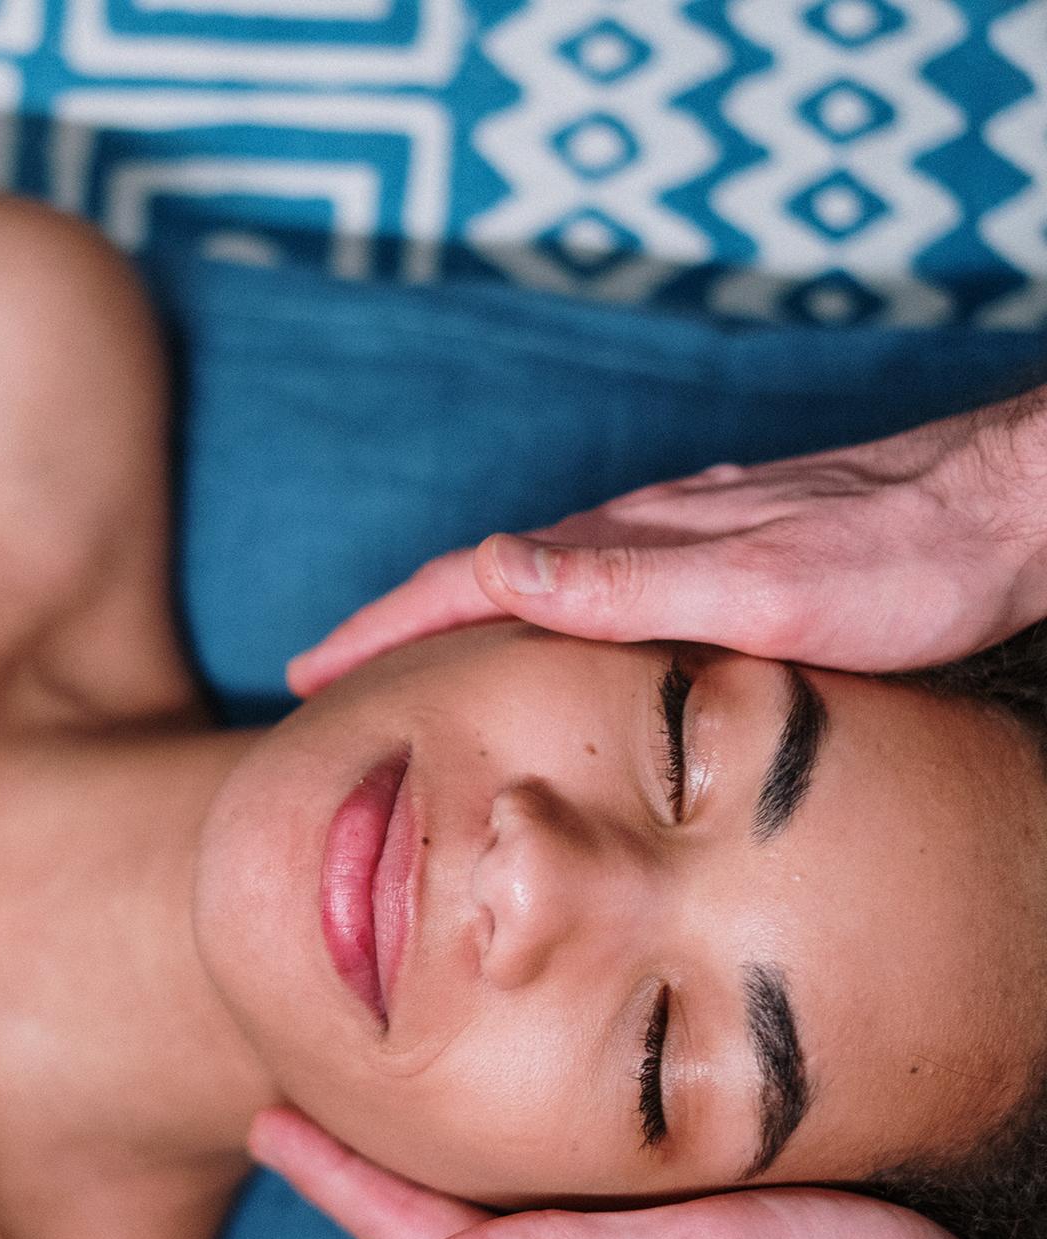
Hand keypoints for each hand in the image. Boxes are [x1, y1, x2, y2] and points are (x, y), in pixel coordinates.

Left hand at [249, 1106, 1046, 1238]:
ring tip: (368, 1122)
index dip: (335, 1180)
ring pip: (486, 1216)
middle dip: (356, 1172)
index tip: (267, 1126)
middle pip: (432, 1225)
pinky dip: (494, 1170)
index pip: (413, 1234)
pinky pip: (546, 1212)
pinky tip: (501, 1144)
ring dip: (417, 1171)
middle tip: (292, 1111)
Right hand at [287, 387, 1046, 688]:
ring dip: (448, 626)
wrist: (1004, 512)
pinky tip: (531, 646)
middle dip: (389, 629)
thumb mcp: (759, 589)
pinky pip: (582, 592)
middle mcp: (634, 539)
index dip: (378, 632)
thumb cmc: (897, 562)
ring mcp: (669, 545)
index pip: (465, 585)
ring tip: (399, 671)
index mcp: (626, 549)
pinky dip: (522, 623)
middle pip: (478, 581)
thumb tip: (489, 570)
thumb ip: (625, 583)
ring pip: (527, 587)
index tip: (308, 676)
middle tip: (323, 679)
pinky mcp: (707, 560)